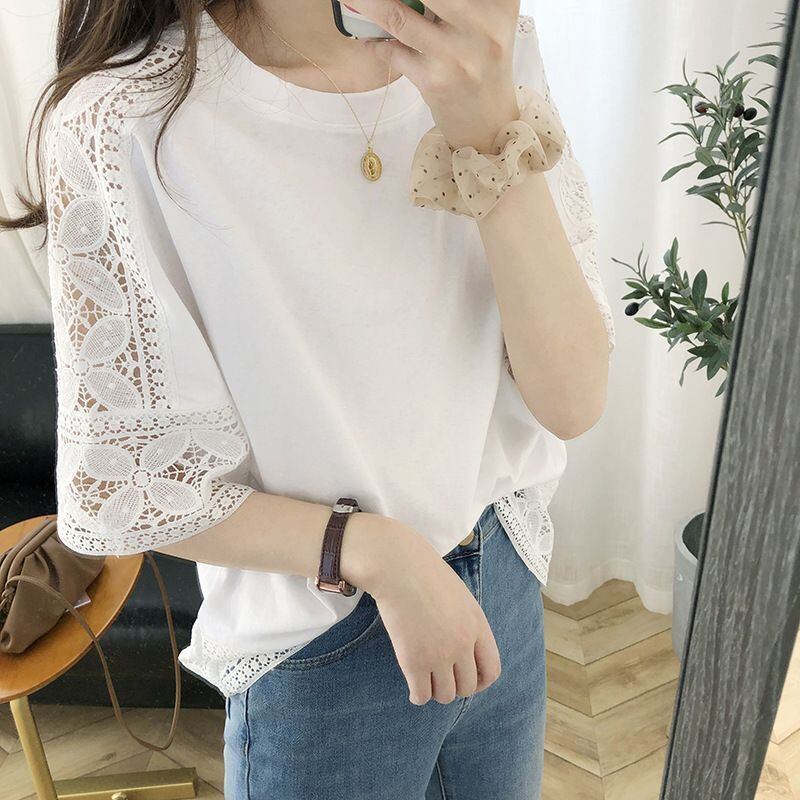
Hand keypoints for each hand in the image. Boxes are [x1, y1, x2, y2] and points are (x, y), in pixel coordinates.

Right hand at [342, 513, 501, 704]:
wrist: (398, 567)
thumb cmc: (425, 575)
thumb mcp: (460, 597)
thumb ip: (467, 624)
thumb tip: (465, 652)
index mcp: (477, 625)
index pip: (491, 670)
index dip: (481, 681)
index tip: (468, 680)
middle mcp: (463, 643)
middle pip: (467, 687)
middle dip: (455, 686)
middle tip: (441, 678)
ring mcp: (439, 654)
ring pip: (445, 695)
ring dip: (436, 691)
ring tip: (426, 680)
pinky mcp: (414, 661)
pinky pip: (422, 695)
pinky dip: (418, 696)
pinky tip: (414, 688)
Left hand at [344, 0, 521, 151]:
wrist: (488, 120)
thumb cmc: (482, 61)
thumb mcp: (487, 20)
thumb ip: (458, 1)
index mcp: (500, 3)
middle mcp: (483, 25)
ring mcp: (457, 56)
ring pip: (397, 15)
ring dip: (367, 3)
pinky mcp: (434, 81)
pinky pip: (392, 50)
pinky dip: (376, 42)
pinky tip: (371, 39)